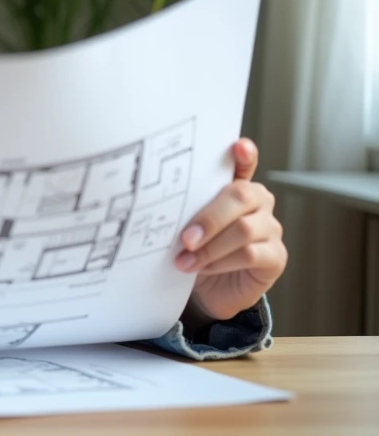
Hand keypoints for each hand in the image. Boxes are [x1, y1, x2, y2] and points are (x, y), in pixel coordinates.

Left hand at [175, 138, 287, 323]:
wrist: (208, 288)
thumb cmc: (196, 249)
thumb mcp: (186, 224)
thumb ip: (185, 207)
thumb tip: (161, 201)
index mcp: (236, 186)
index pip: (244, 163)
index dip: (244, 155)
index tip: (239, 146)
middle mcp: (259, 202)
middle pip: (241, 195)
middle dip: (209, 218)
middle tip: (185, 238)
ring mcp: (270, 228)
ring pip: (244, 229)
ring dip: (210, 247)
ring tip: (185, 260)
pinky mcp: (276, 256)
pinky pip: (250, 254)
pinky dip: (221, 262)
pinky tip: (203, 268)